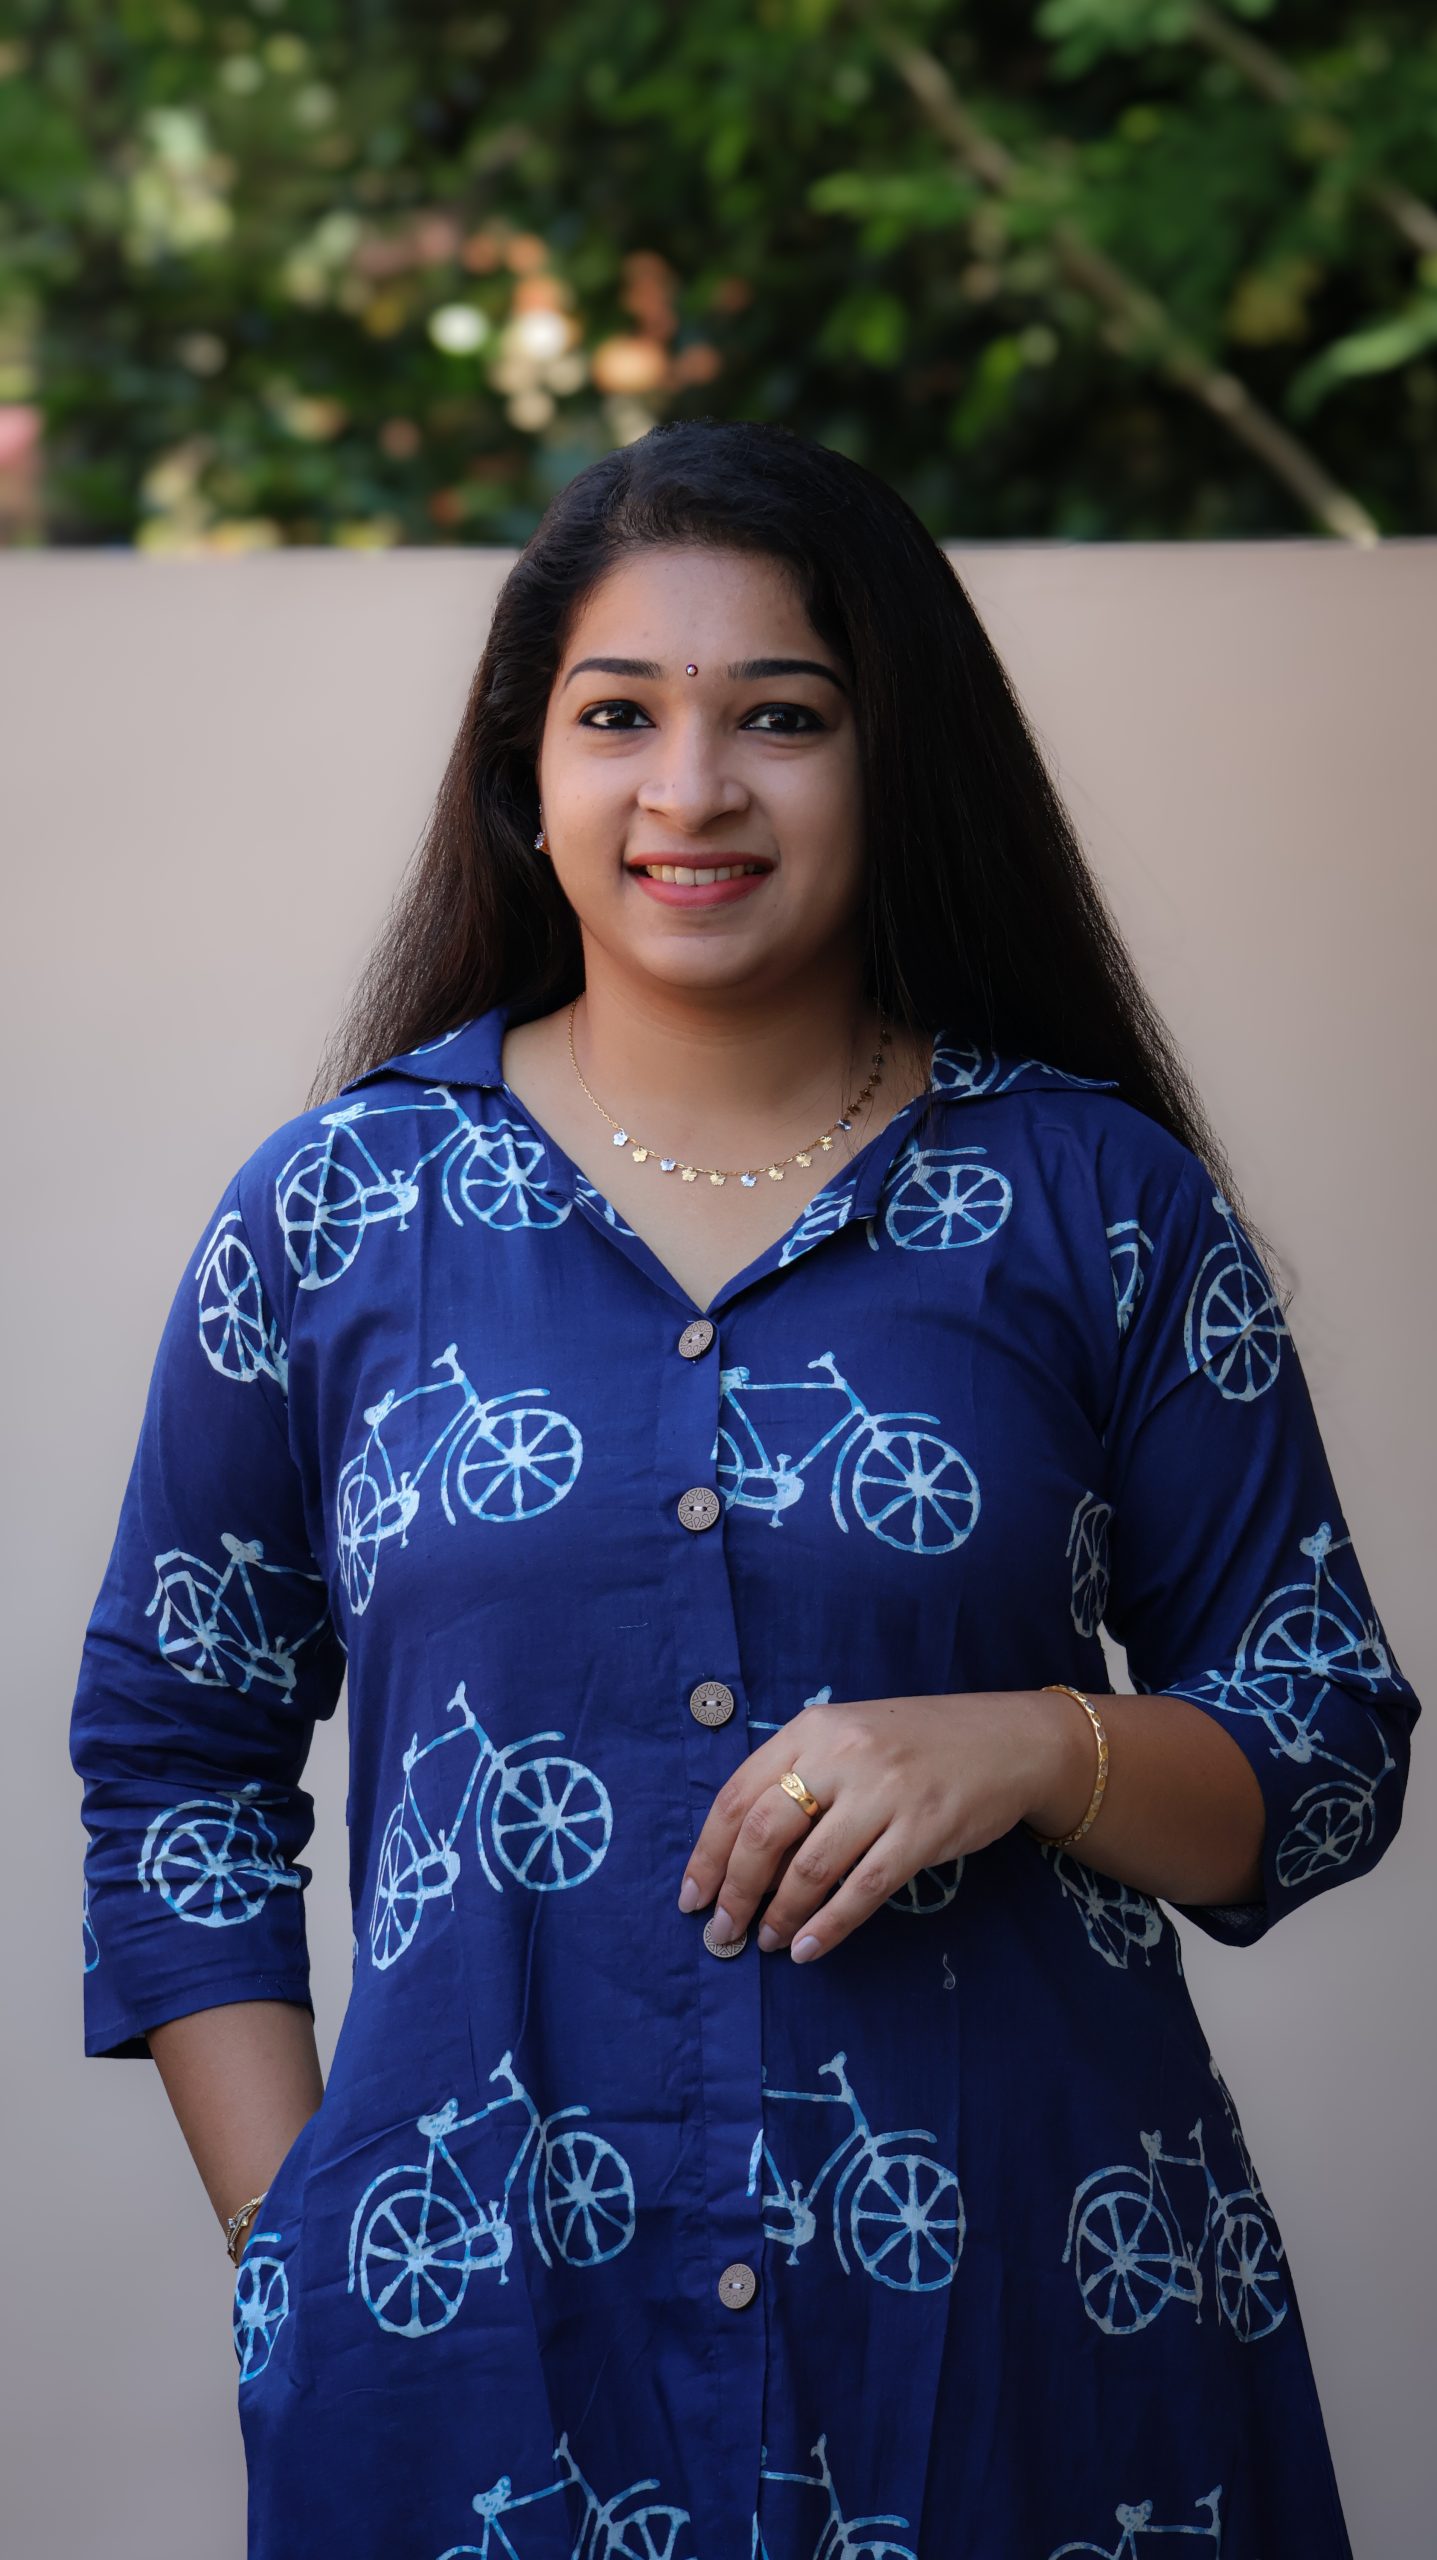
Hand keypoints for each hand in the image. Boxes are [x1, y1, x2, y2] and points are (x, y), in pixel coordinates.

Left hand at [677, 1688, 1091, 1963]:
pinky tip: (808, 1948)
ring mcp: (884, 1792)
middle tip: (721, 1930)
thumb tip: (742, 1855)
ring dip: (779, 1914)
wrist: (1009, 1741)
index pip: (738, 1795)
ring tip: (765, 1941)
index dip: (707, 1852)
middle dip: (735, 1889)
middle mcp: (842, 1755)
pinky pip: (863, 1889)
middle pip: (764, 1831)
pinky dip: (828, 1926)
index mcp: (812, 1729)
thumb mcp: (848, 1737)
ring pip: (811, 1867)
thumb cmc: (917, 1744)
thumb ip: (799, 1776)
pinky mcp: (922, 1831)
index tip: (691, 1895)